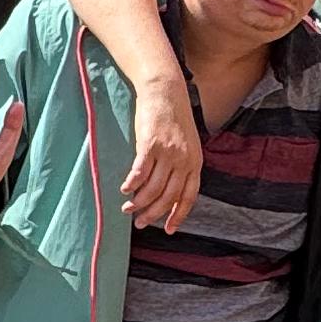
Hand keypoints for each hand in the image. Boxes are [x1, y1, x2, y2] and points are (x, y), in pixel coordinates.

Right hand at [125, 69, 203, 231]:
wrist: (165, 91)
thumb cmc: (173, 118)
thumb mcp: (186, 144)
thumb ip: (182, 166)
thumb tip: (169, 191)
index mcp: (195, 162)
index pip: (188, 196)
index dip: (178, 215)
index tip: (168, 230)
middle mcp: (184, 160)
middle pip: (167, 196)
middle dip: (152, 213)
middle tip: (139, 222)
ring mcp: (168, 152)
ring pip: (152, 188)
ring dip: (138, 202)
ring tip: (127, 207)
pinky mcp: (150, 144)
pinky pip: (139, 172)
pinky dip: (131, 184)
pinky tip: (125, 189)